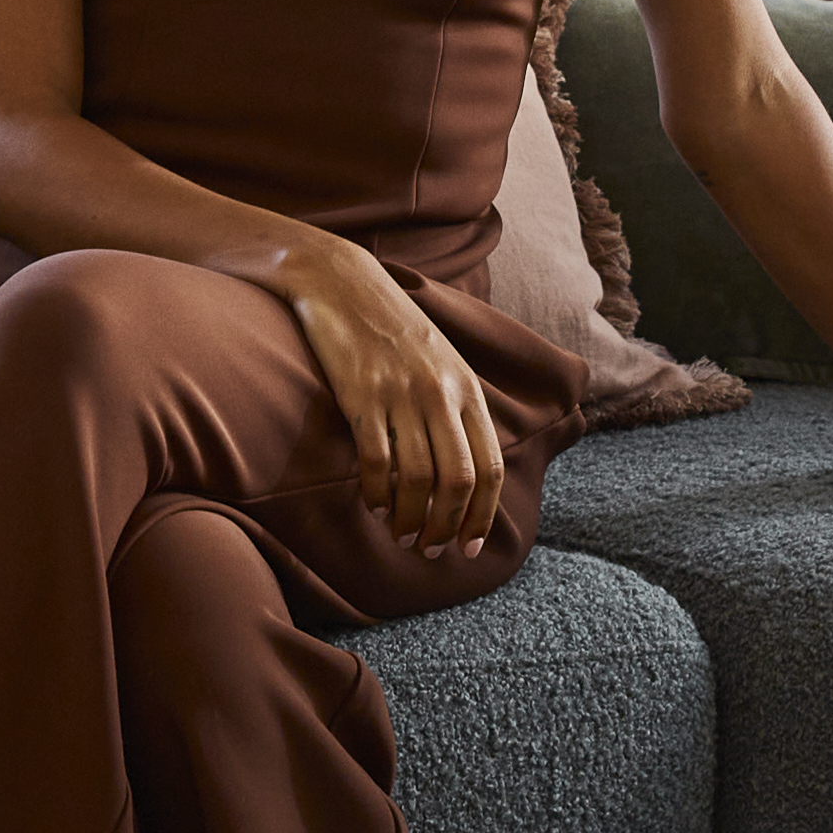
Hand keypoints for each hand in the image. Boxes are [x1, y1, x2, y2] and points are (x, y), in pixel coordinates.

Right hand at [285, 243, 509, 554]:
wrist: (342, 282)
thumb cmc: (392, 328)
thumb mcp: (440, 363)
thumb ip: (456, 410)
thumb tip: (464, 473)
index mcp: (466, 389)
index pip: (489, 467)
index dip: (483, 515)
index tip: (469, 547)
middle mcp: (440, 394)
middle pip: (457, 481)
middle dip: (447, 526)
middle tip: (429, 549)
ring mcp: (401, 394)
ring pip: (417, 479)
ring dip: (410, 518)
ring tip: (400, 534)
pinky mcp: (360, 394)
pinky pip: (376, 459)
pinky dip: (377, 493)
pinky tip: (372, 505)